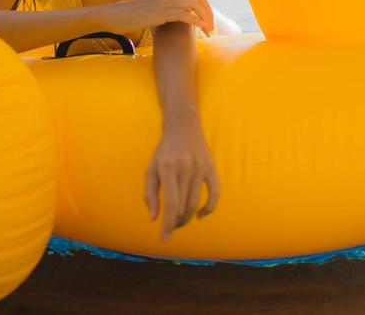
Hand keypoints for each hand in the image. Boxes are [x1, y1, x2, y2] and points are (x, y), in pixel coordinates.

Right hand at [105, 0, 213, 37]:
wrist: (112, 15)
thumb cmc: (130, 14)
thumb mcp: (151, 6)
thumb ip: (164, 7)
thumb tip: (176, 15)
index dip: (206, 7)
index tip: (208, 21)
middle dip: (209, 13)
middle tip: (212, 27)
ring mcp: (163, 2)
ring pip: (194, 5)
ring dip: (205, 18)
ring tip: (209, 30)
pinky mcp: (159, 13)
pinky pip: (184, 15)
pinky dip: (196, 22)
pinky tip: (200, 29)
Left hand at [144, 115, 219, 241]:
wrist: (183, 125)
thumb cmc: (164, 150)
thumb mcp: (151, 168)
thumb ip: (150, 194)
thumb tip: (153, 218)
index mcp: (167, 168)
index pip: (169, 203)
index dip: (167, 224)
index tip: (164, 239)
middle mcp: (185, 168)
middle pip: (182, 206)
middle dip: (175, 222)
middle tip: (169, 227)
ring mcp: (201, 168)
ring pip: (195, 203)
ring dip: (187, 218)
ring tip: (179, 222)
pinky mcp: (212, 167)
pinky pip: (215, 193)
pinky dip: (209, 208)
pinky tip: (200, 215)